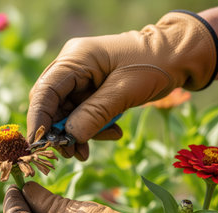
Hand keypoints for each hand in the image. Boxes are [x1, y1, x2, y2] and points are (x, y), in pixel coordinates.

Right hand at [27, 11, 217, 160]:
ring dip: (76, 133)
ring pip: (65, 112)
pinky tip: (111, 134)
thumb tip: (70, 137)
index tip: (38, 146)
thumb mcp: (124, 91)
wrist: (179, 56)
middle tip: (70, 152)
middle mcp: (73, 66)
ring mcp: (81, 77)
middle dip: (58, 131)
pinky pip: (82, 113)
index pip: (45, 91)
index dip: (38, 120)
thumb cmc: (155, 64)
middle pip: (51, 103)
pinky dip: (91, 127)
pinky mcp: (91, 88)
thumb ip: (95, 114)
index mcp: (76, 58)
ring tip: (87, 151)